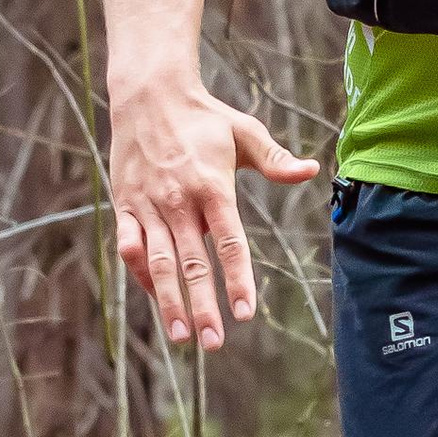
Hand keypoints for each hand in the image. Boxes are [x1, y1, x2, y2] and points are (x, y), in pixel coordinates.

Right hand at [109, 75, 320, 348]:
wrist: (148, 94)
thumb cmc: (203, 117)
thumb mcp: (244, 133)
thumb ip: (276, 159)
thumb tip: (312, 170)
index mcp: (212, 186)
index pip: (229, 243)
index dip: (237, 280)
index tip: (245, 313)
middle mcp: (179, 200)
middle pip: (192, 263)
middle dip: (201, 306)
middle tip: (212, 343)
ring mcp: (149, 205)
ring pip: (159, 263)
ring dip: (168, 302)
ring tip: (181, 336)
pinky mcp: (126, 205)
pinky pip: (130, 246)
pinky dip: (141, 274)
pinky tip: (155, 298)